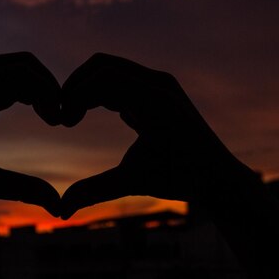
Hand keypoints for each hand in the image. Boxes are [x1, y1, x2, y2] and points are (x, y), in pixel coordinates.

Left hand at [0, 52, 61, 216]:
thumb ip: (23, 189)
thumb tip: (61, 208)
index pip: (23, 75)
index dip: (49, 95)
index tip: (59, 123)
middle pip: (22, 64)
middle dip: (46, 87)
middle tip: (58, 117)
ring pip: (11, 67)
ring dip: (34, 87)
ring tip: (48, 117)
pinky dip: (19, 89)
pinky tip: (28, 114)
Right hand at [59, 53, 241, 218]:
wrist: (218, 176)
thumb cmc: (180, 179)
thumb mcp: (134, 182)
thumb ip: (94, 191)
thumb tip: (60, 211)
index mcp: (155, 100)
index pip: (102, 79)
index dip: (75, 96)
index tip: (62, 123)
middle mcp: (158, 84)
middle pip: (102, 66)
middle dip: (76, 86)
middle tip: (62, 117)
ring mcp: (160, 84)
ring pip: (110, 69)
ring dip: (87, 88)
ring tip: (71, 118)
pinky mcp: (158, 90)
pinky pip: (121, 80)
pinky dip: (100, 93)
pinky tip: (87, 116)